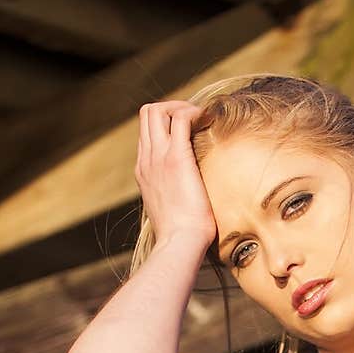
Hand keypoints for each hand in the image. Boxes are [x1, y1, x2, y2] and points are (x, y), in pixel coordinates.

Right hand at [134, 100, 216, 248]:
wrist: (179, 245)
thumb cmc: (182, 238)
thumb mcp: (173, 214)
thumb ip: (175, 200)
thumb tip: (191, 205)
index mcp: (144, 172)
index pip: (148, 134)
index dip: (167, 126)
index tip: (189, 133)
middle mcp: (147, 160)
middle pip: (147, 114)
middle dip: (171, 108)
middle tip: (196, 121)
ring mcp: (158, 158)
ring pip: (157, 110)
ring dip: (181, 107)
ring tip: (201, 120)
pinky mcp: (176, 158)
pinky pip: (180, 118)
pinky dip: (194, 113)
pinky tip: (209, 124)